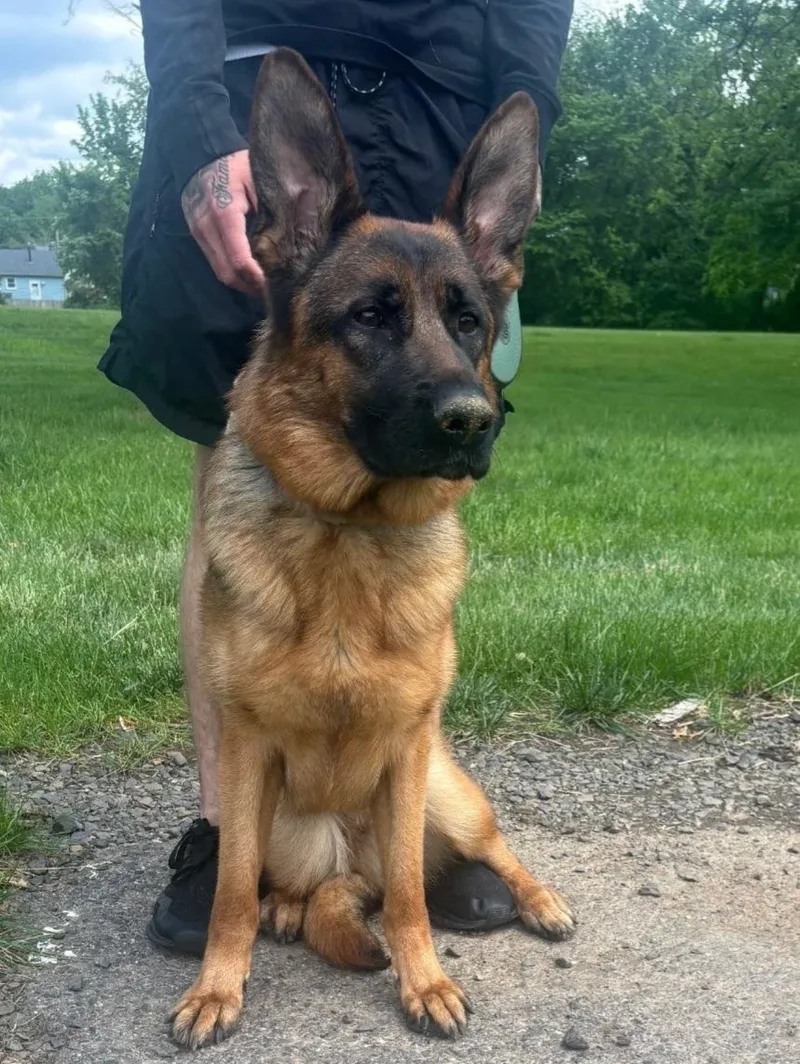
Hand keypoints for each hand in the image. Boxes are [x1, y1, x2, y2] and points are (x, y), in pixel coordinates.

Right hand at [181, 150, 264, 294]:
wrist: (202, 156)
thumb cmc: (238, 166)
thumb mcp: (259, 183)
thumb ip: (271, 213)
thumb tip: (290, 245)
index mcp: (224, 213)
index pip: (240, 260)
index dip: (258, 278)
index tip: (277, 284)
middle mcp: (206, 227)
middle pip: (229, 273)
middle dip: (252, 286)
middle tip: (275, 290)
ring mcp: (198, 233)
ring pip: (221, 272)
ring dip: (243, 283)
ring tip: (265, 285)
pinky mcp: (197, 237)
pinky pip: (216, 263)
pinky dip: (235, 273)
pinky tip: (252, 273)